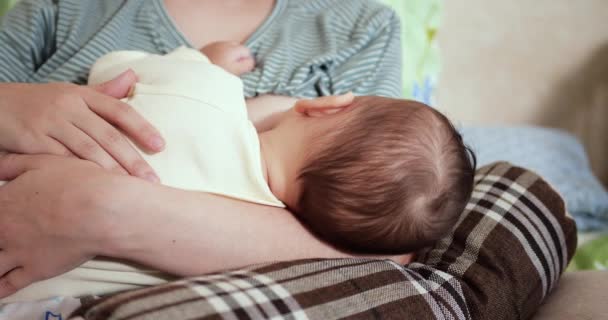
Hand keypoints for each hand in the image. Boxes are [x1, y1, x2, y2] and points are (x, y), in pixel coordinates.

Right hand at [0, 71, 163, 180]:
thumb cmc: (38, 103)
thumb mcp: (70, 93)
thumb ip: (103, 92)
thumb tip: (133, 77)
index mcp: (81, 94)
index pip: (120, 110)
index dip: (142, 128)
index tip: (161, 146)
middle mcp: (68, 107)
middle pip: (109, 136)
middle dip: (133, 160)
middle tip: (152, 181)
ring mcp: (49, 123)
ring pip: (88, 150)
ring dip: (112, 172)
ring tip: (130, 189)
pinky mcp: (31, 141)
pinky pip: (61, 161)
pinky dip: (80, 174)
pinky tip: (96, 189)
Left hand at [0, 153, 132, 297]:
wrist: (103, 210)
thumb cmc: (79, 182)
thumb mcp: (44, 161)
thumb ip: (13, 164)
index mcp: (3, 201)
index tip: (3, 211)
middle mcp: (3, 228)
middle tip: (6, 233)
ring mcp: (17, 251)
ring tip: (1, 257)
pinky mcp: (35, 269)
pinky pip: (8, 285)